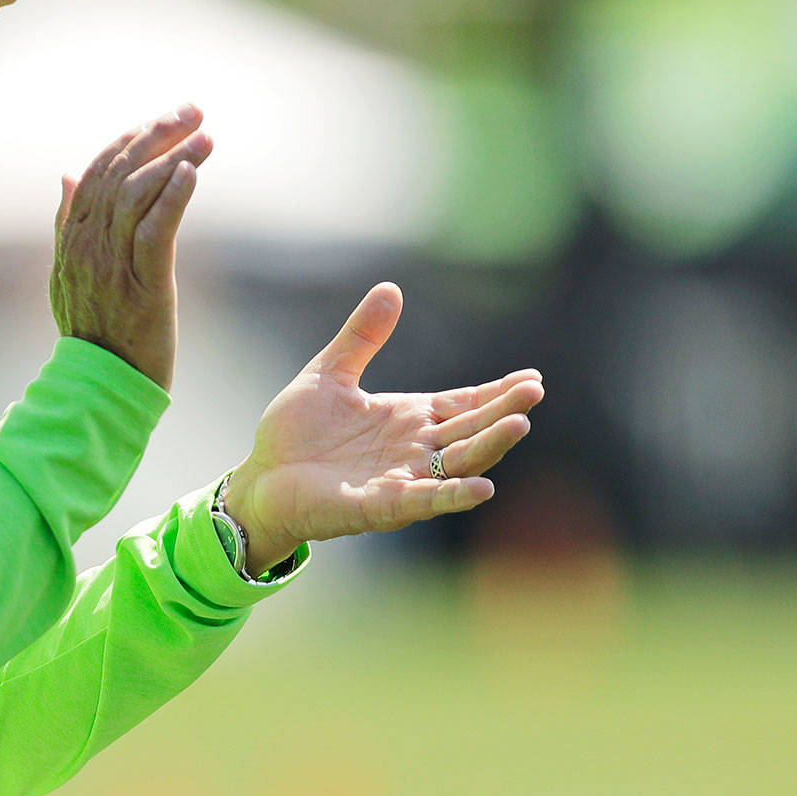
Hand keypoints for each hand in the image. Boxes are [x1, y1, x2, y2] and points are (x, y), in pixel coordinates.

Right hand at [50, 104, 211, 390]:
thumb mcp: (67, 274)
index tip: (166, 118)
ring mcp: (112, 265)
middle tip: (193, 111)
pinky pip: (155, 231)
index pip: (98, 170)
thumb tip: (67, 174)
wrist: (99, 390)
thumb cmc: (94, 334)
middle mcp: (87, 245)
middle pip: (119, 171)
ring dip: (175, 157)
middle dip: (158, 133)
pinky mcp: (143, 286)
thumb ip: (67, 222)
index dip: (132, 137)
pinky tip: (192, 172)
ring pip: (138, 193)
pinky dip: (173, 196)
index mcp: (71, 237)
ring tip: (206, 136)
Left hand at [224, 282, 542, 572]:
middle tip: (534, 393)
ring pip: (458, 465)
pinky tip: (482, 488)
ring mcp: (401, 479)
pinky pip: (424, 502)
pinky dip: (453, 496)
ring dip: (488, 447)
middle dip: (503, 413)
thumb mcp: (329, 374)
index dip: (496, 393)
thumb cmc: (295, 433)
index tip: (532, 379)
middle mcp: (414, 451)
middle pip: (470, 431)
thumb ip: (361, 337)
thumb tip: (391, 288)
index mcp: (407, 419)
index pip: (463, 404)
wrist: (261, 478)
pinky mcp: (381, 507)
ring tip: (518, 426)